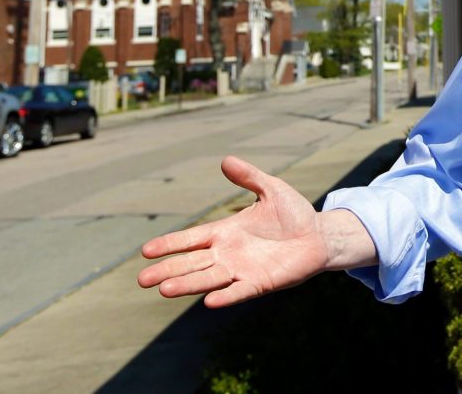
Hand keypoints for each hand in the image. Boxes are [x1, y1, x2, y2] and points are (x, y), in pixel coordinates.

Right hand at [138, 156, 374, 307]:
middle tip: (142, 280)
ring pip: (209, 279)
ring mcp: (242, 270)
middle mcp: (228, 253)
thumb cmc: (293, 213)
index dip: (170, 244)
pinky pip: (239, 291)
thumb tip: (225, 160)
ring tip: (164, 290)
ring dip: (188, 285)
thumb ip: (249, 177)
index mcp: (225, 232)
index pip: (191, 239)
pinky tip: (209, 302)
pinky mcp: (260, 282)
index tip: (146, 251)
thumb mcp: (271, 189)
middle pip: (192, 263)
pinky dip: (225, 296)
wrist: (319, 235)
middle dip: (168, 270)